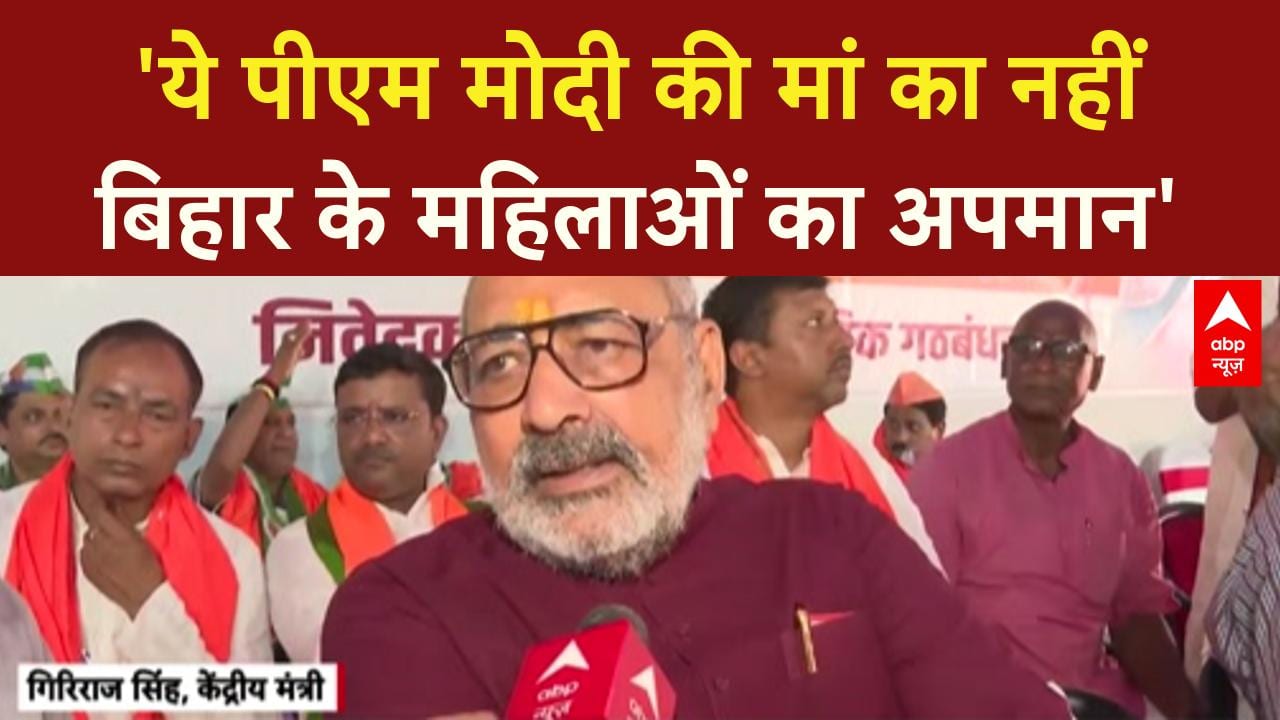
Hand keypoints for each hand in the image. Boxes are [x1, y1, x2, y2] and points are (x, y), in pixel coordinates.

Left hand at [77, 480, 165, 617]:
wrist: (148, 599)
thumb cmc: (156, 569)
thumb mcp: (148, 540)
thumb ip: (131, 524)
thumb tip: (123, 511)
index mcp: (118, 533)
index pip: (99, 510)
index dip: (99, 501)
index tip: (103, 497)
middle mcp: (100, 543)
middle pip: (94, 524)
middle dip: (103, 524)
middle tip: (118, 528)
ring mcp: (91, 559)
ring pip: (88, 540)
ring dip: (97, 539)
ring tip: (112, 546)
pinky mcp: (87, 572)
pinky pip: (85, 555)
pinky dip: (92, 554)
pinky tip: (106, 560)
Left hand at [267, 321, 313, 385]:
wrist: (277, 376)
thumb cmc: (283, 363)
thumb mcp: (294, 347)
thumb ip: (301, 336)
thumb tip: (307, 325)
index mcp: (286, 343)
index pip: (292, 332)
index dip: (299, 327)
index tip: (307, 322)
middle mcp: (286, 347)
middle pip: (293, 338)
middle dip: (299, 333)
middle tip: (306, 328)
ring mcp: (287, 355)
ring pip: (294, 346)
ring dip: (300, 342)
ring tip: (306, 339)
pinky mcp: (289, 362)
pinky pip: (296, 354)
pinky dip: (300, 352)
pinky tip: (302, 353)